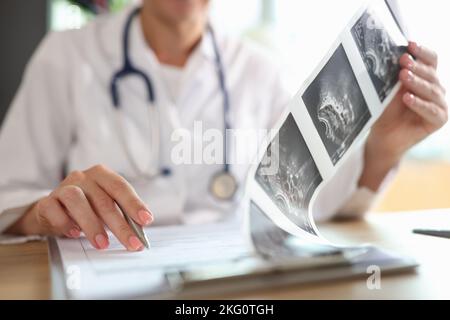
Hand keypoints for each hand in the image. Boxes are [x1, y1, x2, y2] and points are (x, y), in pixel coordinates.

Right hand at [7, 165, 152, 250]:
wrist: (53, 211)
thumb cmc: (86, 208)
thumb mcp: (106, 207)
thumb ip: (122, 214)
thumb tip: (140, 230)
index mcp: (102, 175)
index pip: (121, 187)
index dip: (134, 203)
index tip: (146, 220)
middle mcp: (83, 177)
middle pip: (103, 200)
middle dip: (120, 225)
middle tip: (131, 242)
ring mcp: (63, 188)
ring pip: (77, 201)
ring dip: (92, 225)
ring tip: (102, 243)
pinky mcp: (46, 202)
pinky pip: (54, 210)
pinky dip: (66, 223)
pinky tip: (75, 234)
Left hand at [360, 42, 447, 190]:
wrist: (382, 136)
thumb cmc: (385, 111)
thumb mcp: (388, 90)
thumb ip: (395, 75)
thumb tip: (395, 54)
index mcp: (426, 78)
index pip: (431, 60)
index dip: (422, 51)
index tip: (410, 44)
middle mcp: (436, 89)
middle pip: (431, 74)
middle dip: (417, 66)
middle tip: (403, 61)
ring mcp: (439, 104)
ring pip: (431, 90)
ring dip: (417, 82)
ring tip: (403, 76)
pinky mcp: (438, 120)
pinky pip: (431, 110)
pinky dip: (418, 103)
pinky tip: (407, 98)